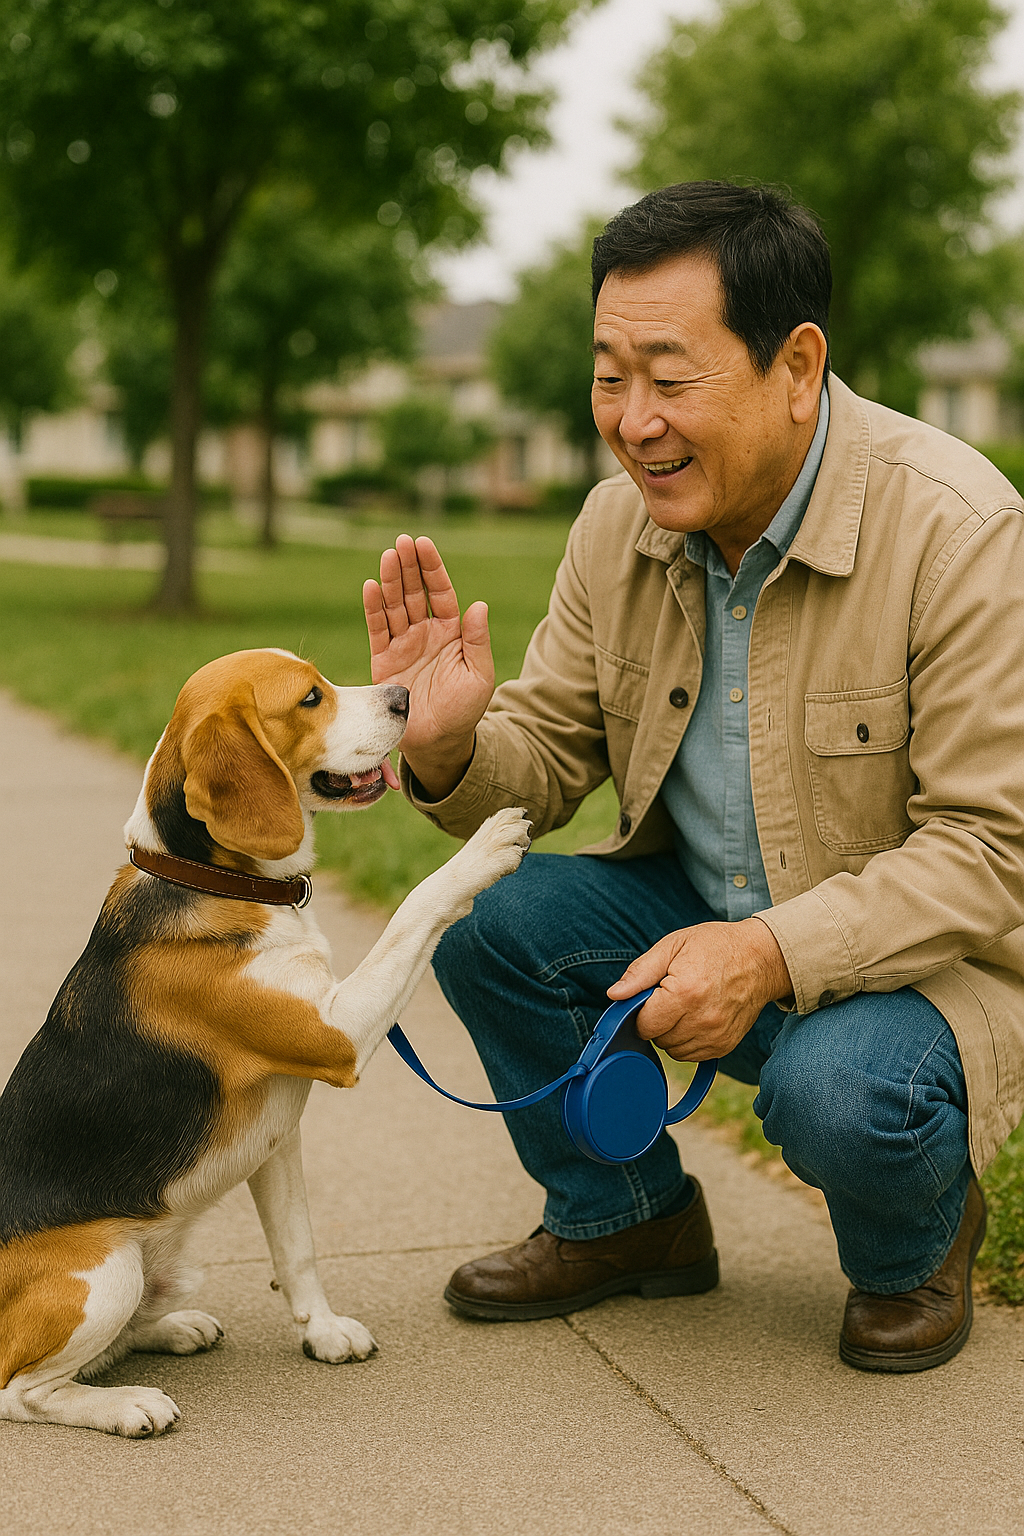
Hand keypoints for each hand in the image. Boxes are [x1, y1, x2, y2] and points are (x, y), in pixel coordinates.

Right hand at [363, 535, 494, 797]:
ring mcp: (403, 644)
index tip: (424, 544)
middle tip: (402, 541)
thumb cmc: (463, 710)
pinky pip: (377, 629)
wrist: (438, 742)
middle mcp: (425, 632)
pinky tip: (371, 587)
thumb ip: (477, 641)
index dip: (432, 568)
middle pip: (415, 592)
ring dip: (391, 580)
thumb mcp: (479, 675)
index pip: (441, 592)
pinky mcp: (383, 659)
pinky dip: (373, 608)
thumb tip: (479, 605)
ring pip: (395, 605)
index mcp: (451, 632)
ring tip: (387, 556)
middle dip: (409, 566)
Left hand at [606, 917, 792, 1060]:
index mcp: (685, 993)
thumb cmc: (715, 946)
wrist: (761, 958)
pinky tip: (696, 1017)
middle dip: (656, 1020)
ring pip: (673, 1051)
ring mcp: (716, 1036)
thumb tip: (614, 995)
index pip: (644, 1024)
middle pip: (657, 1039)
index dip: (640, 1010)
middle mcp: (702, 1020)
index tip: (651, 995)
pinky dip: (688, 1040)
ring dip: (671, 1033)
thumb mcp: (674, 945)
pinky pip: (692, 1055)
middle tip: (669, 996)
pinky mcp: (725, 1046)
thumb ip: (640, 972)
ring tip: (684, 1006)